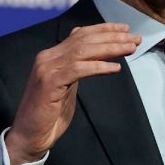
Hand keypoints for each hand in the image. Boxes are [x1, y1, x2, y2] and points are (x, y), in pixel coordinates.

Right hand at [5, 23, 139, 164]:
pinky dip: (98, 66)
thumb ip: (77, 69)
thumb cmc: (49, 114)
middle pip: (85, 39)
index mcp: (52, 55)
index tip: (125, 28)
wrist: (29, 136)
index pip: (80, 34)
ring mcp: (47, 68)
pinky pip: (79, 69)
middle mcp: (48, 57)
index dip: (104, 29)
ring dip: (110, 47)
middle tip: (135, 38)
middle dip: (112, 37)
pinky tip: (115, 67)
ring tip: (130, 48)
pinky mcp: (50, 82)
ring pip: (83, 50)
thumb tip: (96, 57)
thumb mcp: (67, 85)